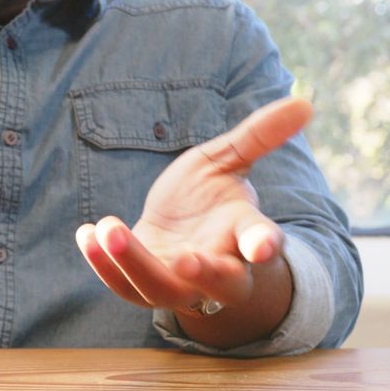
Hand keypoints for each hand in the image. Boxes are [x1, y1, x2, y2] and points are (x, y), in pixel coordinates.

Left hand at [75, 97, 311, 315]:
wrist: (179, 230)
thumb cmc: (212, 197)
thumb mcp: (228, 161)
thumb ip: (259, 136)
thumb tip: (304, 103)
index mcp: (244, 235)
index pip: (260, 242)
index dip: (263, 244)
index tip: (263, 246)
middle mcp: (217, 268)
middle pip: (220, 283)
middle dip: (204, 274)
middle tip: (186, 259)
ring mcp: (178, 283)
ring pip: (159, 288)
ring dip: (133, 262)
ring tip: (109, 226)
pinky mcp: (141, 287)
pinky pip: (122, 285)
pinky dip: (102, 264)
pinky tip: (85, 234)